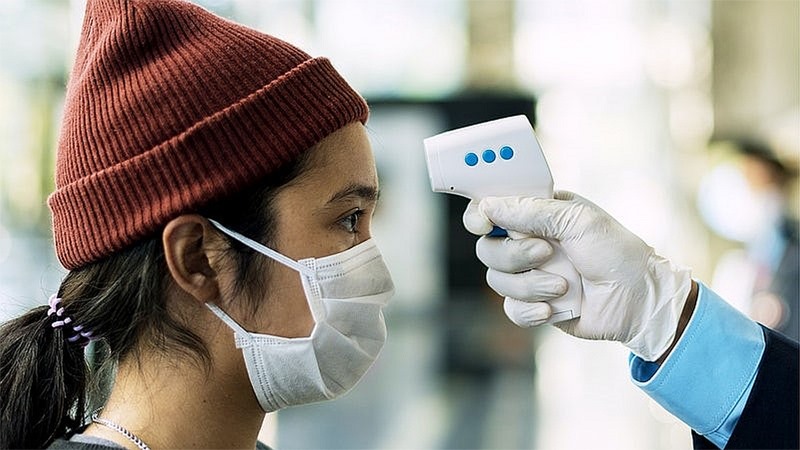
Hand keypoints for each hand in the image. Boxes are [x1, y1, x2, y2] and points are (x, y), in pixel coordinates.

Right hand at [463, 191, 691, 360]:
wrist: (638, 302)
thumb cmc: (616, 253)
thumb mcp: (577, 220)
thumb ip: (530, 211)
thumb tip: (488, 206)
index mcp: (538, 214)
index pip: (492, 209)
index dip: (480, 215)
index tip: (483, 223)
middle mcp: (529, 242)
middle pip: (487, 248)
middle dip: (514, 255)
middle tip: (546, 254)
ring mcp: (530, 274)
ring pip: (496, 280)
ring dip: (530, 285)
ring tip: (562, 286)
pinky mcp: (534, 304)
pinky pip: (510, 308)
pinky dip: (530, 310)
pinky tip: (554, 308)